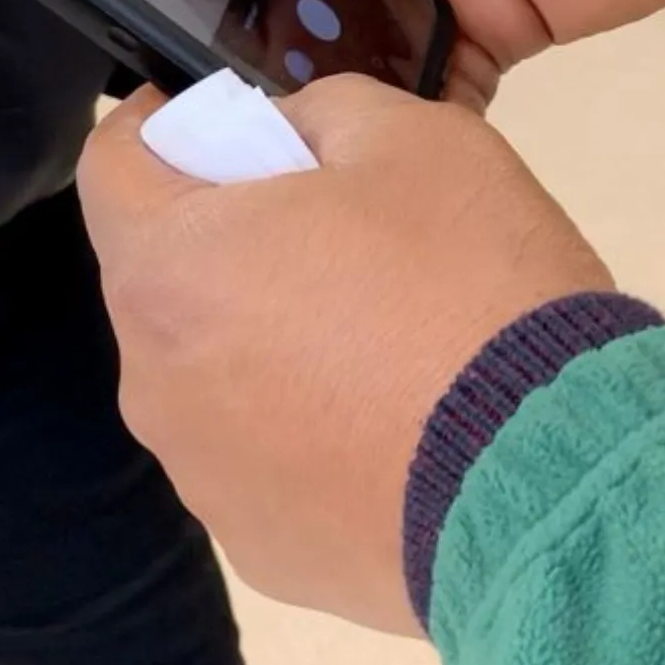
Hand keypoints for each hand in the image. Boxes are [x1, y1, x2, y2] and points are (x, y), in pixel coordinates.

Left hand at [78, 75, 614, 633]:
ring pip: (213, 378)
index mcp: (171, 266)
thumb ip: (321, 113)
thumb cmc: (472, 288)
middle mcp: (156, 380)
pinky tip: (394, 427)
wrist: (553, 476)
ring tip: (382, 344)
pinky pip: (265, 465)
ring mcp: (205, 477)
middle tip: (334, 233)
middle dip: (229, 242)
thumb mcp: (413, 137)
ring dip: (269, 345)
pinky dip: (308, 436)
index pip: (112, 166)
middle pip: (167, 279)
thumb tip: (289, 135)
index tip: (213, 121)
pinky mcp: (262, 550)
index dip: (160, 127)